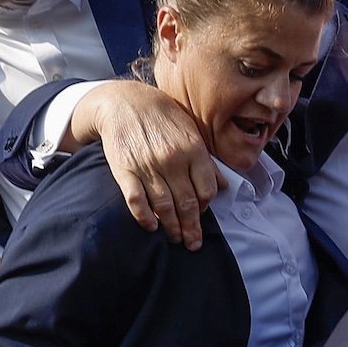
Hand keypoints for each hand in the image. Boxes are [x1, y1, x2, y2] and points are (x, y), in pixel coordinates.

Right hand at [70, 80, 225, 249]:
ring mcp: (148, 166)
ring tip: (177, 239)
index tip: (202, 214)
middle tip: (193, 244)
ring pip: (164, 206)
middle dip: (192, 227)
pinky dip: (144, 216)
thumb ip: (206, 161)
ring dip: (172, 227)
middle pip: (187, 203)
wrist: (125, 102)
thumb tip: (222, 185)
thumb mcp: (191, 132)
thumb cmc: (163, 116)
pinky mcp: (125, 170)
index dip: (206, 206)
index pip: (206, 189)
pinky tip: (151, 227)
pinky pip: (136, 200)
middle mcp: (172, 160)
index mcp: (193, 150)